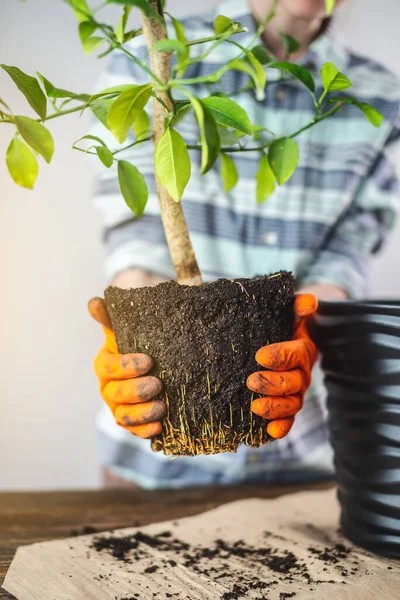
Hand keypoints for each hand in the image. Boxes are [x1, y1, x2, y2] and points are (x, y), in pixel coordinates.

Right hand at [88, 297, 164, 438]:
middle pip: (115, 394)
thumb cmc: (140, 344)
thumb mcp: (129, 329)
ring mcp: (118, 407)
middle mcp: (107, 388)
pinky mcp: (132, 424)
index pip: (108, 367)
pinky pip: (134, 432)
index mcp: (104, 364)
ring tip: (162, 407)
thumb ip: (113, 317)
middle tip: (158, 384)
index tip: (149, 361)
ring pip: (123, 415)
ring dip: (142, 413)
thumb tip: (94, 302)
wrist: (154, 365)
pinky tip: (160, 426)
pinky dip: (145, 431)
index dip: (126, 366)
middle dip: (136, 390)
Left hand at [247, 293, 317, 439]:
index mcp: (303, 349)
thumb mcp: (293, 311)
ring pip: (292, 404)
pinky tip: (269, 432)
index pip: (296, 353)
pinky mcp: (287, 405)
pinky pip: (288, 420)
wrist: (292, 339)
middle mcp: (302, 373)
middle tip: (251, 381)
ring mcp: (296, 392)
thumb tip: (308, 301)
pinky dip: (282, 427)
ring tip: (256, 408)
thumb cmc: (288, 324)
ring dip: (276, 408)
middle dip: (273, 384)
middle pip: (294, 383)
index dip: (280, 356)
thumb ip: (299, 306)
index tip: (260, 356)